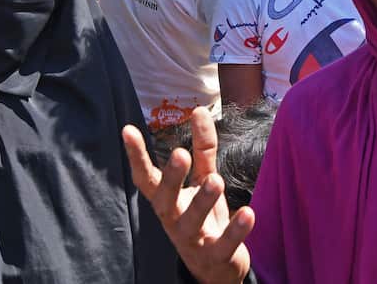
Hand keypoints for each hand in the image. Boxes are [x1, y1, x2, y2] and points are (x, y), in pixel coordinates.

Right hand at [122, 107, 253, 283]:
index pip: (146, 178)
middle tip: (180, 154)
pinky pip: (223, 244)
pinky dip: (235, 230)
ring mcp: (192, 240)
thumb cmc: (204, 216)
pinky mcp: (214, 257)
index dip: (136, 156)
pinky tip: (247, 213)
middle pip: (166, 200)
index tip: (128, 130)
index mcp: (167, 200)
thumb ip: (201, 149)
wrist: (216, 267)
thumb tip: (198, 110)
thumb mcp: (202, 178)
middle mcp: (174, 219)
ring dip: (203, 201)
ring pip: (192, 222)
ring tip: (216, 180)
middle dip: (171, 178)